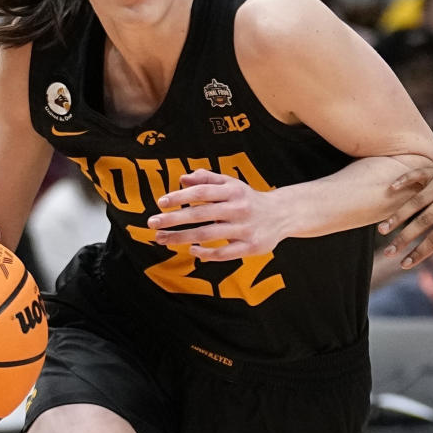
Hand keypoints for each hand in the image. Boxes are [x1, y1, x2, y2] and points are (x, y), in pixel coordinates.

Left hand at [146, 169, 282, 260]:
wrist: (281, 214)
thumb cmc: (248, 198)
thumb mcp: (231, 184)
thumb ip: (207, 179)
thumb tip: (182, 179)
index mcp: (233, 190)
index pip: (202, 191)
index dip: (180, 196)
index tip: (161, 203)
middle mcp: (239, 208)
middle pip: (201, 214)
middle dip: (174, 219)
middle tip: (152, 223)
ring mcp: (245, 229)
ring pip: (208, 235)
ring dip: (182, 237)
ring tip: (162, 238)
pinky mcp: (250, 247)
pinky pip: (223, 253)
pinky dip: (205, 253)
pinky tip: (191, 250)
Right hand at [376, 167, 432, 271]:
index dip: (421, 252)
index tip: (404, 264)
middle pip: (424, 220)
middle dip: (404, 238)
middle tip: (388, 252)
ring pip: (416, 201)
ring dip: (397, 216)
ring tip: (382, 230)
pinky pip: (417, 174)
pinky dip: (403, 180)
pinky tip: (391, 190)